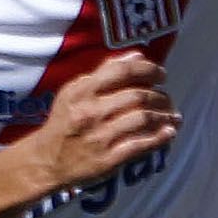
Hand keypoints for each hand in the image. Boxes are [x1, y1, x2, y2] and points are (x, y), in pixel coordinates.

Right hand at [29, 53, 178, 189]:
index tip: (161, 76)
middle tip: (167, 100)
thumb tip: (137, 56)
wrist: (44, 161)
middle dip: (160, 97)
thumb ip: (105, 72)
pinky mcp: (107, 160)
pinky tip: (168, 133)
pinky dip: (160, 137)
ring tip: (172, 117)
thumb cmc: (64, 123)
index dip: (149, 70)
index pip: (123, 71)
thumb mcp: (74, 92)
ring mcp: (100, 137)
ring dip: (164, 117)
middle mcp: (91, 112)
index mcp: (82, 92)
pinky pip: (141, 145)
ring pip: (143, 119)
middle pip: (138, 96)